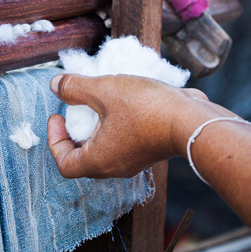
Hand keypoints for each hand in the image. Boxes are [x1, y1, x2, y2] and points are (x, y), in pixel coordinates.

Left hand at [46, 73, 229, 178]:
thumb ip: (74, 87)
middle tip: (75, 106)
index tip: (58, 115)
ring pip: (104, 146)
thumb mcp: (103, 90)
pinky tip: (121, 98)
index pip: (64, 163)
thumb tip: (55, 84)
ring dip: (96, 124)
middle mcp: (115, 167)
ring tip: (98, 98)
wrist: (196, 121)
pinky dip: (115, 122)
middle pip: (82, 156)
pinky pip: (123, 139)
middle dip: (74, 131)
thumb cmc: (146, 109)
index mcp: (99, 161)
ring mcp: (134, 160)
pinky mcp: (149, 149)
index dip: (54, 139)